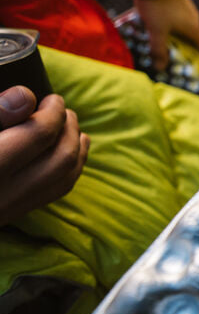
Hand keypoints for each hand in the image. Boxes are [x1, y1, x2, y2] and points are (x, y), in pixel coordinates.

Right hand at [0, 87, 89, 226]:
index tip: (52, 98)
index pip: (37, 134)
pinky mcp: (9, 217)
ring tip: (73, 128)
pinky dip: (69, 170)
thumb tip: (27, 97)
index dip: (52, 111)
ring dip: (76, 150)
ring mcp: (7, 209)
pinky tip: (68, 155)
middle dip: (69, 130)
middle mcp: (2, 194)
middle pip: (59, 160)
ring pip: (62, 181)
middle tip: (64, 110)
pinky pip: (53, 195)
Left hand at [133, 0, 198, 70]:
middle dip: (188, 47)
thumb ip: (158, 50)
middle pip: (195, 37)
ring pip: (186, 25)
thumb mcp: (156, 31)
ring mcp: (187, 7)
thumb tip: (161, 68)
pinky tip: (156, 22)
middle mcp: (195, 18)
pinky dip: (172, 23)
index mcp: (194, 28)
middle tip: (175, 55)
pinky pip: (178, 15)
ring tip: (161, 38)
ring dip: (178, 34)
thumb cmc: (157, 6)